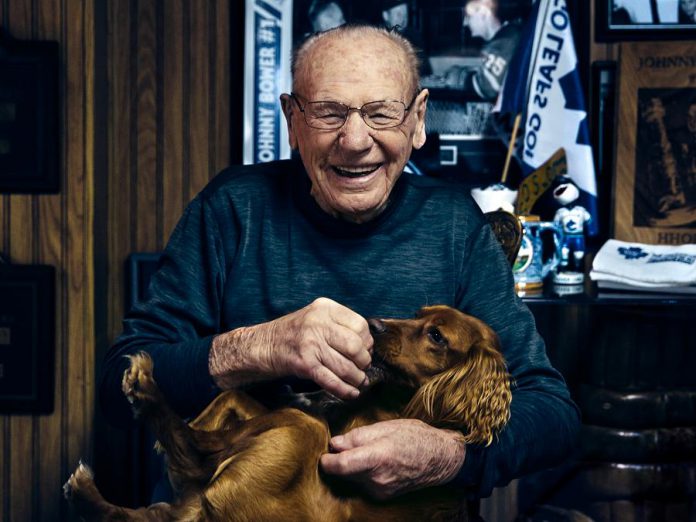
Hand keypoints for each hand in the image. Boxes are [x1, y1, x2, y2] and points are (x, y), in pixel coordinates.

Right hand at [209, 298, 372, 398]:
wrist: (261, 345)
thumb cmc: (293, 334)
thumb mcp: (315, 317)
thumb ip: (338, 324)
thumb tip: (369, 344)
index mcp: (324, 308)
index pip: (360, 325)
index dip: (367, 341)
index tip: (365, 350)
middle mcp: (317, 322)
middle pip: (356, 346)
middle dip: (364, 361)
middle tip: (362, 368)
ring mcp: (310, 343)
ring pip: (346, 366)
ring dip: (357, 378)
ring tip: (358, 382)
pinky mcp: (303, 364)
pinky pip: (332, 381)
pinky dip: (345, 390)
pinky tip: (351, 393)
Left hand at [319, 419, 465, 499]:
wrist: (440, 458)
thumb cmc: (416, 437)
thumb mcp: (386, 427)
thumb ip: (357, 436)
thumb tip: (335, 444)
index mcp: (377, 457)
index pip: (340, 466)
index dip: (327, 460)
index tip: (324, 454)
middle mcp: (377, 479)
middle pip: (343, 472)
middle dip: (341, 459)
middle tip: (349, 445)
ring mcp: (380, 490)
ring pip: (352, 478)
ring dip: (353, 466)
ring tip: (370, 451)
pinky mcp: (383, 496)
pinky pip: (363, 483)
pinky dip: (363, 472)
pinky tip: (377, 462)